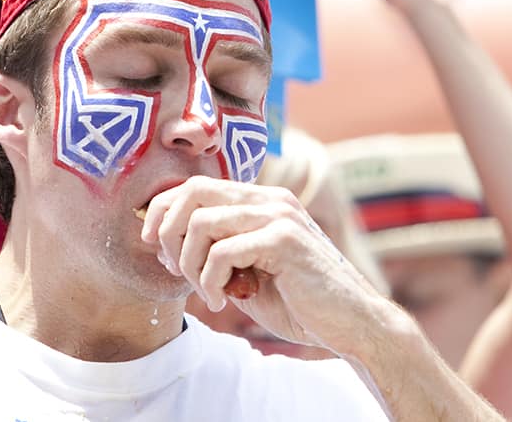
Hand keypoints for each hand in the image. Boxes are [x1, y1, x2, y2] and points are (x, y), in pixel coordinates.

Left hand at [140, 175, 387, 355]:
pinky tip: (222, 301)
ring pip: (201, 223)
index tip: (159, 250)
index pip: (196, 187)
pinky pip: (222, 252)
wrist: (352, 324)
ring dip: (190, 264)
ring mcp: (278, 215)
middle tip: (176, 270)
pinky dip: (210, 281)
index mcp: (262, 201)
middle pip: (192, 192)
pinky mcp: (284, 239)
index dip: (165, 214)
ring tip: (205, 292)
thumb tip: (167, 247)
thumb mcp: (249, 273)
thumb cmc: (301, 303)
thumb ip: (217, 254)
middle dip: (168, 233)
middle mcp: (270, 199)